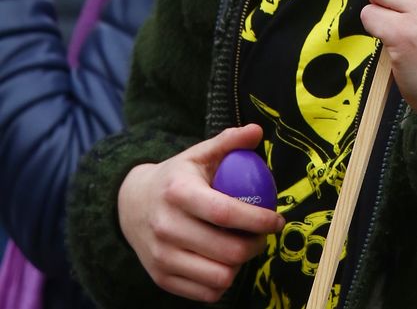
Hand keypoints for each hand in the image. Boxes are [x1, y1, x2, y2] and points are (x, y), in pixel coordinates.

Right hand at [116, 123, 281, 302]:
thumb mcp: (198, 154)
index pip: (225, 213)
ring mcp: (162, 258)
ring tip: (245, 248)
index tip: (277, 220)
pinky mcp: (161, 279)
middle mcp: (167, 228)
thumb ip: (228, 141)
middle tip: (264, 236)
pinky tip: (227, 263)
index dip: (258, 220)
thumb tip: (257, 131)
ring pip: (219, 277)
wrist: (131, 205)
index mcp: (178, 193)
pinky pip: (205, 293)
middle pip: (227, 251)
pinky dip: (223, 282)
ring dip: (241, 265)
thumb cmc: (176, 178)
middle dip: (256, 245)